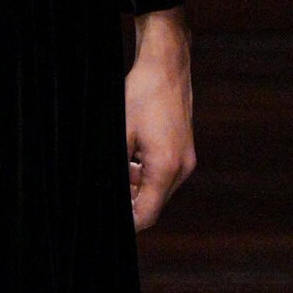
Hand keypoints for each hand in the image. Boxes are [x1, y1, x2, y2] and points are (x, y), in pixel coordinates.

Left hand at [125, 7, 195, 230]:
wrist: (166, 67)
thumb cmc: (142, 96)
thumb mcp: (120, 134)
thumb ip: (118, 168)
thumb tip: (108, 189)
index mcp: (166, 168)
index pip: (147, 214)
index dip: (128, 224)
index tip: (109, 224)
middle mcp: (181, 168)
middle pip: (153, 203)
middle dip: (129, 201)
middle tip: (106, 190)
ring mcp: (185, 159)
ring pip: (157, 188)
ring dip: (135, 185)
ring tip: (119, 163)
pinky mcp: (184, 150)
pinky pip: (163, 173)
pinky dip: (145, 172)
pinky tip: (130, 155)